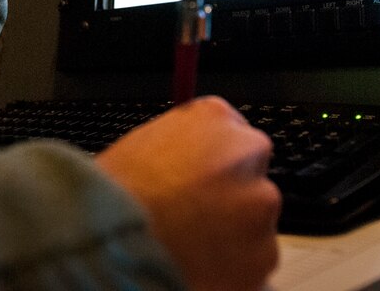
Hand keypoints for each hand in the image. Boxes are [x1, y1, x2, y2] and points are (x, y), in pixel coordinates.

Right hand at [96, 96, 281, 290]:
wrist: (114, 241)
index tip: (202, 179)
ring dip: (234, 228)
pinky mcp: (265, 250)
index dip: (214, 162)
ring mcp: (260, 201)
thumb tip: (191, 156)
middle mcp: (245, 150)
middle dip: (230, 193)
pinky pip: (255, 256)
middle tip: (195, 213)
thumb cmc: (116, 193)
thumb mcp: (144, 142)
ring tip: (191, 240)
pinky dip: (236, 263)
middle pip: (250, 172)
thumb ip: (182, 143)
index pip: (231, 132)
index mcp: (214, 116)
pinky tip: (200, 261)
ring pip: (255, 217)